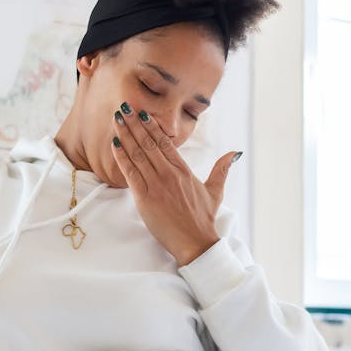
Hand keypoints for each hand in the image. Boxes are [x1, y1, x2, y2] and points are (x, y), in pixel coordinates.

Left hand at [111, 104, 240, 265]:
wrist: (195, 242)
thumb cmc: (203, 219)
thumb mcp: (215, 191)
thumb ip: (222, 169)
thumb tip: (235, 153)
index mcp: (184, 170)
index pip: (165, 142)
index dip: (152, 126)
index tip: (142, 113)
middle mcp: (169, 174)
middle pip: (149, 143)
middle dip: (134, 124)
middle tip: (124, 107)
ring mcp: (156, 185)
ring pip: (138, 154)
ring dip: (126, 135)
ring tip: (116, 120)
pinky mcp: (145, 198)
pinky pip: (130, 172)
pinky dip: (122, 157)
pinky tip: (115, 144)